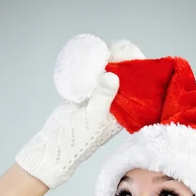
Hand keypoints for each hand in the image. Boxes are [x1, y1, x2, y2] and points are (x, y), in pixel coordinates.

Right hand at [15, 34, 143, 189]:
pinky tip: (90, 57)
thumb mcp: (93, 117)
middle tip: (110, 51)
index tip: (125, 53)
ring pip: (111, 69)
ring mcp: (103, 95)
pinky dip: (94, 63)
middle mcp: (118, 100)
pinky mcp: (89, 91)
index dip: (136, 64)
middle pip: (127, 71)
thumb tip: (113, 75)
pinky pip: (95, 72)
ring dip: (108, 58)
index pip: (139, 81)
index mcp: (126, 108)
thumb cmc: (78, 136)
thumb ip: (103, 97)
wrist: (56, 144)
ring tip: (101, 52)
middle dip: (121, 56)